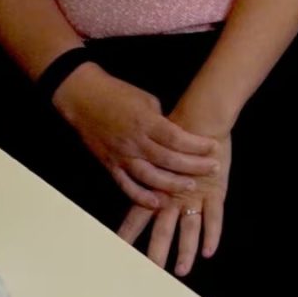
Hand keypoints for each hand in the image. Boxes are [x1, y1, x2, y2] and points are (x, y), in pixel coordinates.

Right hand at [52, 64, 220, 210]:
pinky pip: (126, 185)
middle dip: (193, 166)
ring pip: (149, 176)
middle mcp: (134, 141)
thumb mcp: (147, 100)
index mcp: (145, 122)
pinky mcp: (109, 165)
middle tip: (213, 168)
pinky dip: (141, 197)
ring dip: (172, 184)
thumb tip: (178, 136)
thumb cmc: (118, 94)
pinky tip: (157, 203)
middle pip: (167, 159)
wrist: (83, 97)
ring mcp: (120, 155)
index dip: (197, 145)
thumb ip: (162, 121)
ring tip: (191, 186)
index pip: (176, 137)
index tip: (214, 147)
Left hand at [119, 126, 229, 278]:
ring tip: (181, 271)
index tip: (117, 251)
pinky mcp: (214, 189)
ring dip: (184, 251)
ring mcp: (194, 194)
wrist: (200, 113)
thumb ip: (142, 157)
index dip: (127, 234)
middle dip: (155, 253)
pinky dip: (212, 234)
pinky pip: (213, 216)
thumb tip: (127, 160)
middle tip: (149, 274)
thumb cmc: (174, 124)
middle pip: (160, 229)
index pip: (136, 215)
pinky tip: (208, 251)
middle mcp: (171, 194)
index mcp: (153, 184)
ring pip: (187, 229)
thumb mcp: (150, 145)